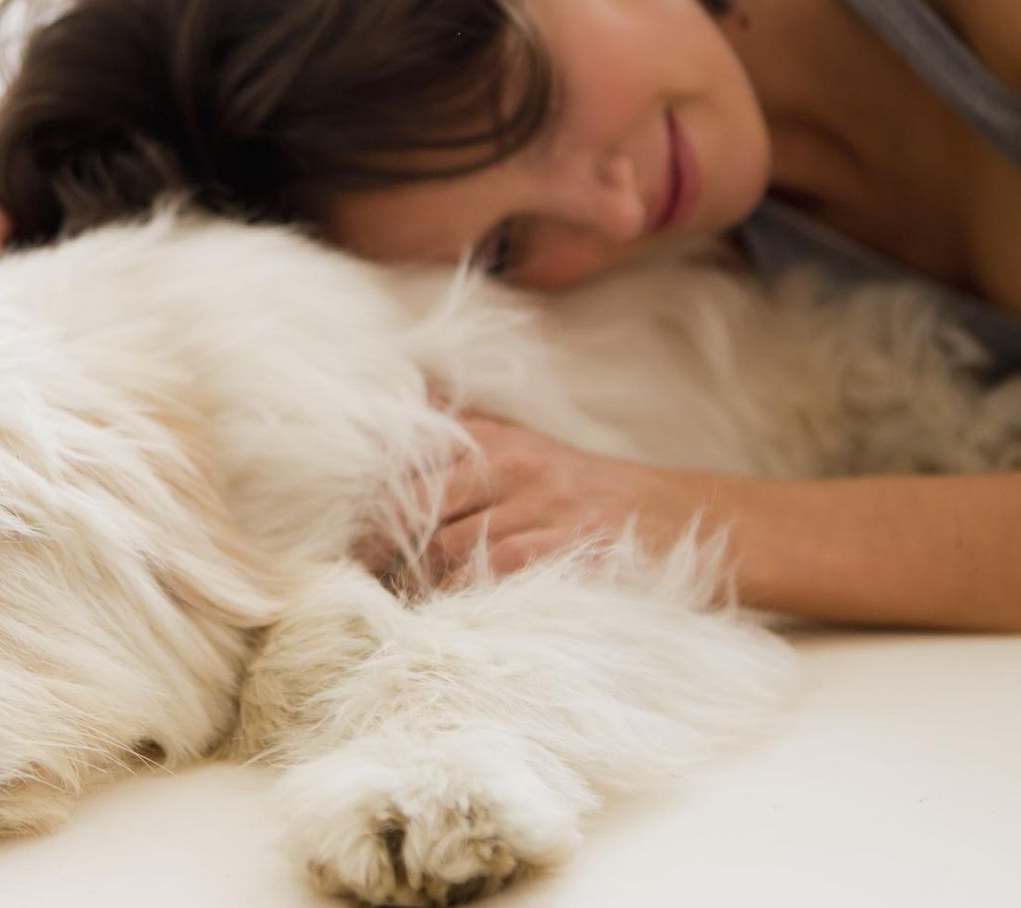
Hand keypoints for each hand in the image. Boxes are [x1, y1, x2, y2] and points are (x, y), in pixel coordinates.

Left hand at [363, 415, 726, 589]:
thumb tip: (396, 403)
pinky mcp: (566, 548)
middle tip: (349, 582)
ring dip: (413, 584)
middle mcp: (512, 465)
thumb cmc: (588, 494)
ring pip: (444, 549)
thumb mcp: (526, 448)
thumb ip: (460, 436)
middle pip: (412, 506)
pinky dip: (461, 601)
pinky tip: (449, 618)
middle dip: (375, 549)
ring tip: (394, 608)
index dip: (359, 502)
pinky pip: (491, 578)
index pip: (403, 460)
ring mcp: (540, 507)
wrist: (689, 521)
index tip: (330, 534)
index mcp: (494, 440)